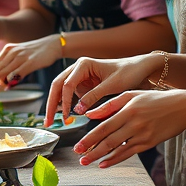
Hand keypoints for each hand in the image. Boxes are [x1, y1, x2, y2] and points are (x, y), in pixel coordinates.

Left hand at [0, 35, 60, 92]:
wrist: (52, 45)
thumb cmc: (35, 52)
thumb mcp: (19, 54)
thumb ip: (10, 64)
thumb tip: (0, 79)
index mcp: (7, 50)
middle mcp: (12, 52)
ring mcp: (21, 57)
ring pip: (4, 72)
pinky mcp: (30, 62)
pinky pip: (16, 73)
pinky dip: (10, 82)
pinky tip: (6, 88)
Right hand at [45, 54, 160, 125]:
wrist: (138, 69)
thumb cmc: (127, 73)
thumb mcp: (112, 86)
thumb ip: (93, 97)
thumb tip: (77, 110)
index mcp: (83, 64)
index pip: (67, 84)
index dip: (64, 101)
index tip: (66, 116)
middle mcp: (78, 68)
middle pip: (58, 86)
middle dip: (52, 104)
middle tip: (48, 121)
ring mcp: (79, 76)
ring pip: (61, 91)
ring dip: (56, 106)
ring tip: (53, 121)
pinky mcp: (83, 84)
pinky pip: (70, 95)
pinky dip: (66, 106)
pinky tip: (64, 116)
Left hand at [74, 89, 185, 167]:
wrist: (183, 107)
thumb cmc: (155, 99)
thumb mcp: (131, 95)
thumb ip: (109, 105)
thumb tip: (89, 114)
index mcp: (128, 109)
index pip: (104, 126)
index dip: (90, 138)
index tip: (77, 146)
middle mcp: (135, 124)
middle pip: (109, 140)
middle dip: (91, 151)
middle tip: (79, 157)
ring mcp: (143, 135)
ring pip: (118, 149)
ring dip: (100, 157)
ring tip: (87, 162)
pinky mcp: (149, 143)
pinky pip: (129, 153)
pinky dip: (116, 159)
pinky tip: (104, 163)